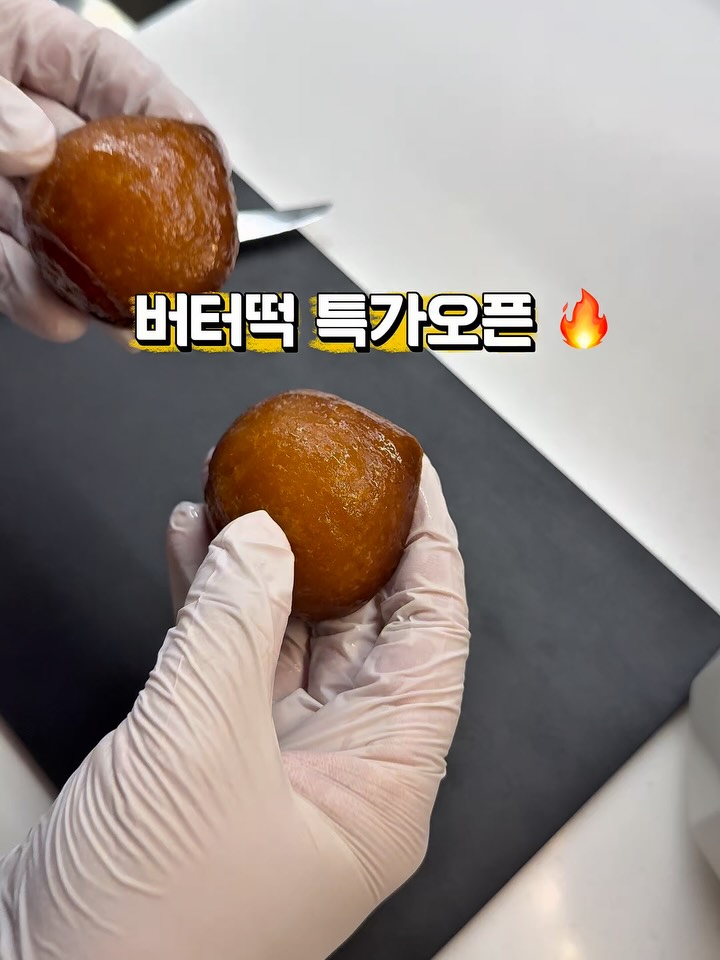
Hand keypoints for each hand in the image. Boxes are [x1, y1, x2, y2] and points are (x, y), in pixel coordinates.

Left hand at [0, 0, 206, 341]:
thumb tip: (32, 144)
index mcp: (23, 44)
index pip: (122, 82)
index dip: (174, 124)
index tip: (206, 164)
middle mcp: (15, 118)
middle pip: (103, 174)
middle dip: (148, 228)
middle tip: (182, 271)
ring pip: (58, 234)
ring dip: (93, 281)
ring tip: (121, 316)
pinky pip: (3, 265)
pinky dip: (28, 294)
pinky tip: (54, 314)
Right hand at [0, 456, 468, 958]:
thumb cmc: (150, 930)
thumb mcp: (204, 746)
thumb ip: (237, 626)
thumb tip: (264, 540)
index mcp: (380, 783)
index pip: (433, 635)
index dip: (430, 550)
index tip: (416, 485)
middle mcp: (340, 769)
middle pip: (361, 626)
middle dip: (337, 543)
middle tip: (322, 477)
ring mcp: (274, 759)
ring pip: (286, 632)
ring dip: (261, 562)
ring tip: (242, 493)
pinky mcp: (213, 754)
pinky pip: (226, 655)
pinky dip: (209, 599)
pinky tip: (193, 545)